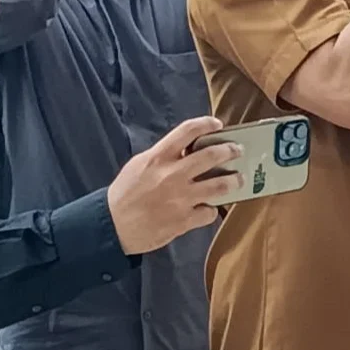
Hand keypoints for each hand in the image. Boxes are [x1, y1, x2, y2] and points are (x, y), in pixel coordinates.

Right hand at [107, 116, 244, 254]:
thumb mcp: (140, 165)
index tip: (217, 124)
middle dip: (230, 150)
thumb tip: (187, 149)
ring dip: (234, 181)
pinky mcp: (184, 220)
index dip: (206, 124)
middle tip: (238, 150)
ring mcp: (180, 198)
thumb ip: (163, 156)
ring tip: (238, 179)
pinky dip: (211, 210)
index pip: (187, 131)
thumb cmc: (125, 194)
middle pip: (212, 156)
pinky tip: (208, 209)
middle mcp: (172, 175)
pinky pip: (209, 212)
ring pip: (220, 185)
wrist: (112, 226)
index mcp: (159, 157)